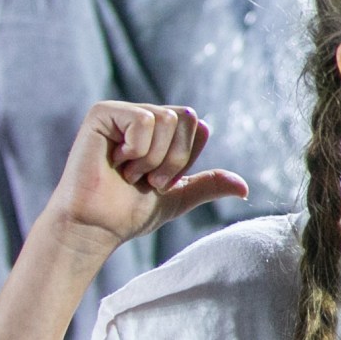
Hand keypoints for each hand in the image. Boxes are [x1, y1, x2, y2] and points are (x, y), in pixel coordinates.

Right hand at [44, 102, 248, 257]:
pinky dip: (137, 149)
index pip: (199, 128)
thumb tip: (244, 187)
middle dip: (175, 159)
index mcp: (163, 133)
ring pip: (168, 119)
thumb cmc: (128, 212)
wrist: (96, 227)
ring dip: (153, 158)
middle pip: (189, 117)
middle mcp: (145, 118)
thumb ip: (208, 184)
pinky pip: (144, 119)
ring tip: (129, 173)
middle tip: (147, 179)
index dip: (185, 160)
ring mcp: (123, 113)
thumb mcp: (177, 197)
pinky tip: (116, 161)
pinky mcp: (102, 113)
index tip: (161, 181)